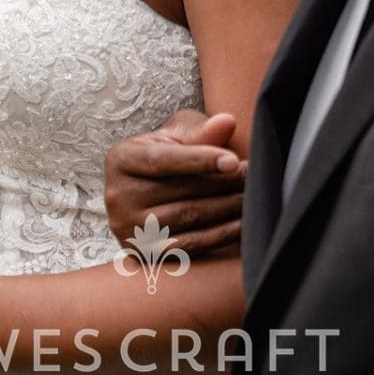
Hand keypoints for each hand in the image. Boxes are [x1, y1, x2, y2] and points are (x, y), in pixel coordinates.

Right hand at [103, 109, 246, 257]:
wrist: (147, 188)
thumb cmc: (167, 153)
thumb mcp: (177, 134)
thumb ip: (201, 130)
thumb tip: (227, 122)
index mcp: (121, 159)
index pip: (162, 159)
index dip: (200, 159)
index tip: (234, 160)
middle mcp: (118, 196)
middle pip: (180, 191)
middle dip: (224, 183)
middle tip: (254, 176)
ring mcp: (129, 228)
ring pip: (188, 218)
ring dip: (228, 208)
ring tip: (253, 196)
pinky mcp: (145, 252)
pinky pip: (190, 245)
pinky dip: (220, 235)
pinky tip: (243, 224)